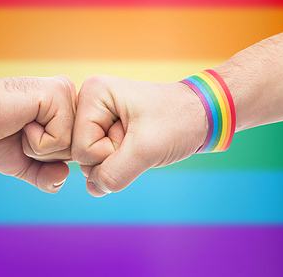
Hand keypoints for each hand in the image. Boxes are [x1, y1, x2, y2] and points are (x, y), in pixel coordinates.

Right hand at [0, 75, 76, 192]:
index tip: (24, 137)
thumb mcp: (25, 164)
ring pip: (71, 147)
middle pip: (77, 150)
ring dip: (39, 148)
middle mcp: (70, 97)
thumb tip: (65, 174)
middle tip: (21, 132)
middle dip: (45, 154)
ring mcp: (65, 94)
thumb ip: (47, 176)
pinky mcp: (57, 95)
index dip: (49, 158)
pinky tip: (22, 122)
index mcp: (66, 109)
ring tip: (21, 127)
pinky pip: (60, 140)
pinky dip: (36, 142)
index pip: (76, 151)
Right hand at [72, 75, 207, 196]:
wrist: (201, 115)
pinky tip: (134, 147)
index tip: (136, 135)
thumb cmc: (178, 121)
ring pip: (91, 161)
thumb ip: (114, 174)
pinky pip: (100, 160)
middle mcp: (88, 102)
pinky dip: (119, 162)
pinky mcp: (104, 129)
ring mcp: (96, 116)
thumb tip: (93, 189)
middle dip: (112, 157)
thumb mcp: (146, 149)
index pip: (82, 148)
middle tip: (139, 138)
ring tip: (139, 140)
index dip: (110, 153)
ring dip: (118, 160)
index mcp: (93, 93)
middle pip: (82, 155)